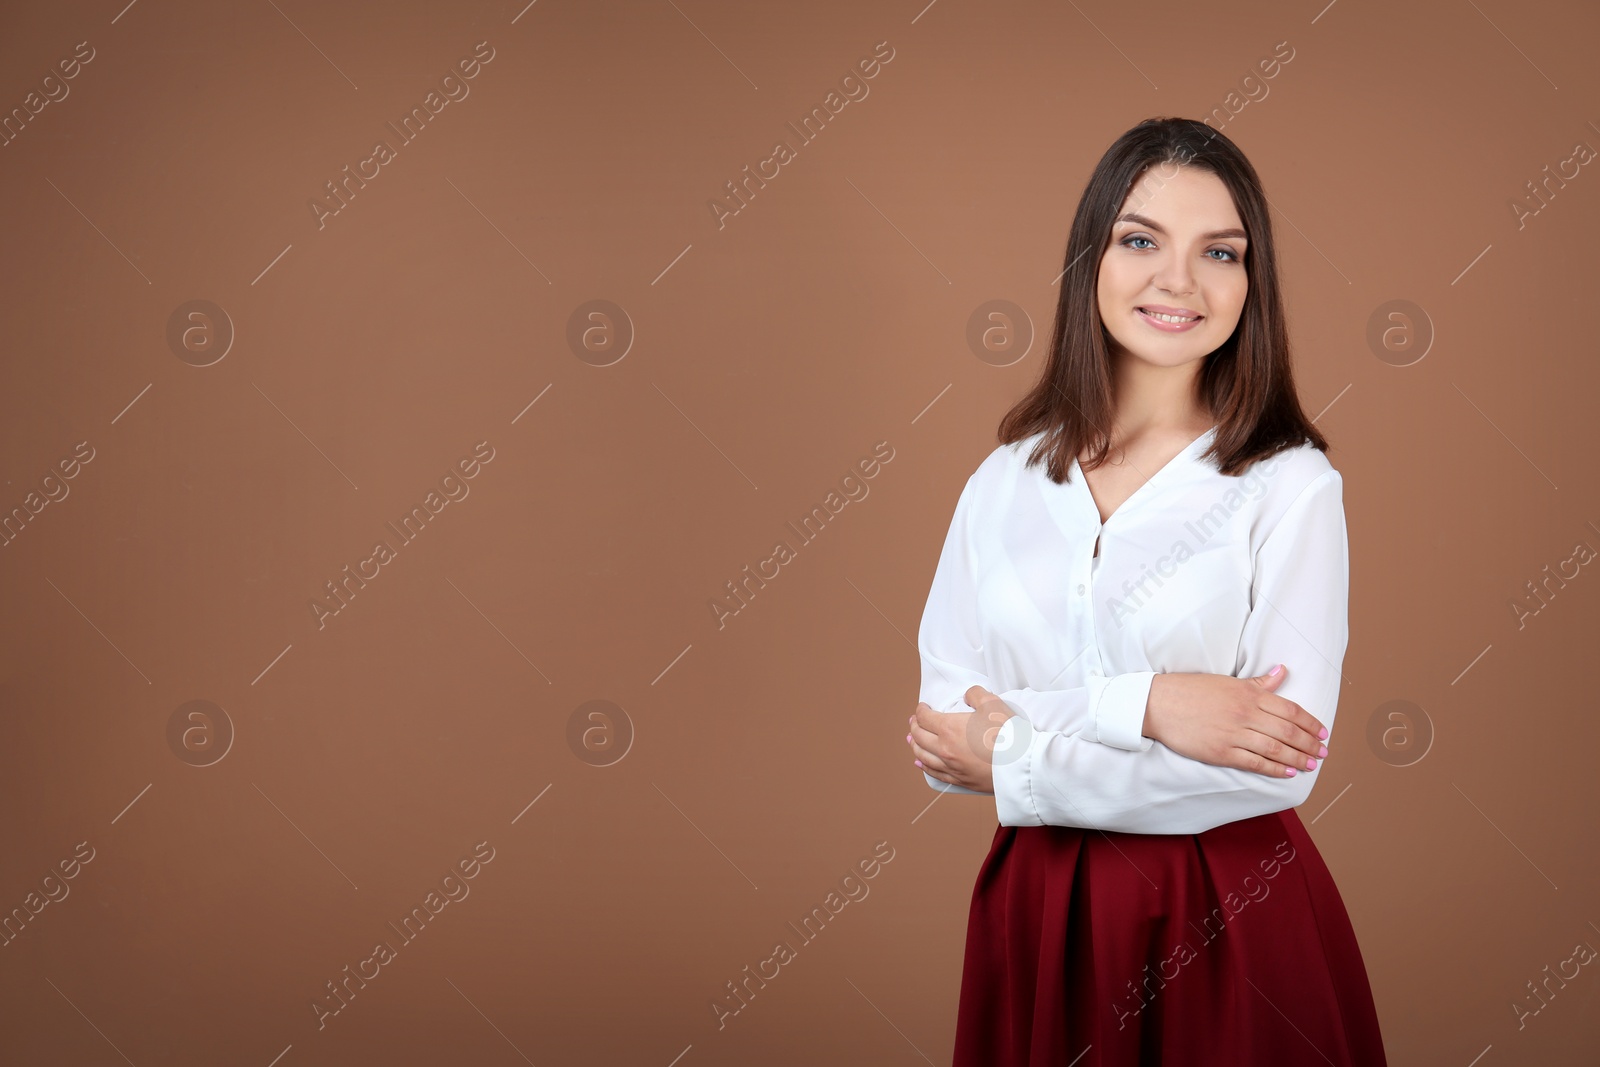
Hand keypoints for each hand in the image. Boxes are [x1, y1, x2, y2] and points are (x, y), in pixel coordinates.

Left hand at [907, 686, 1017, 793]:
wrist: (1021, 766)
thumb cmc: (1008, 735)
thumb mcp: (993, 704)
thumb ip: (976, 694)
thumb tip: (967, 696)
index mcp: (949, 728)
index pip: (925, 718)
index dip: (921, 711)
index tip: (923, 707)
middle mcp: (945, 749)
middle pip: (919, 737)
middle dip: (915, 726)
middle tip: (914, 721)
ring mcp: (951, 767)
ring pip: (923, 756)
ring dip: (915, 746)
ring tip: (912, 740)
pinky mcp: (960, 781)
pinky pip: (934, 773)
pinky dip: (924, 766)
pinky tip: (920, 763)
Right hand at [1143, 665, 1328, 777]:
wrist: (1160, 703)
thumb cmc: (1192, 690)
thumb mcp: (1228, 681)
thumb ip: (1259, 682)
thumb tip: (1283, 671)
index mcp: (1249, 694)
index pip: (1291, 710)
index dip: (1311, 723)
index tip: (1323, 732)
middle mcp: (1245, 713)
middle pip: (1288, 731)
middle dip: (1310, 744)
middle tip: (1323, 752)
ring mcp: (1233, 734)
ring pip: (1275, 749)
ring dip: (1298, 758)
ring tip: (1311, 764)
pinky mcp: (1221, 752)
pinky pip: (1254, 762)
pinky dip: (1274, 768)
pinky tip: (1288, 772)